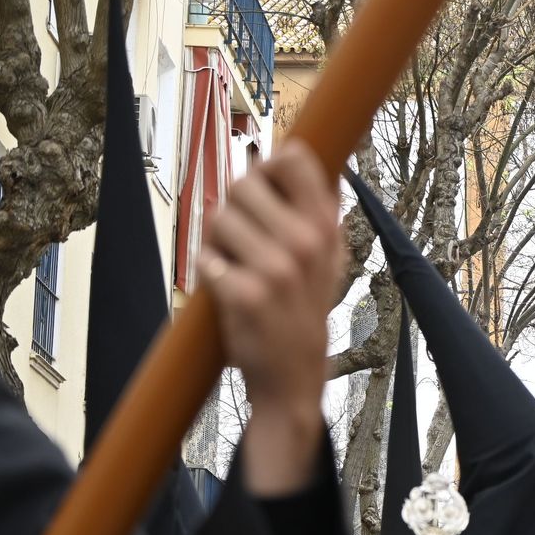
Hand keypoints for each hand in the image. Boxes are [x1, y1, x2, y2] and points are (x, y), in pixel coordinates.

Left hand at [201, 140, 345, 497]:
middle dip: (230, 209)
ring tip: (235, 267)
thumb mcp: (329, 259)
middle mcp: (306, 243)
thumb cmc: (304, 312)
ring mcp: (276, 269)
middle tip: (241, 241)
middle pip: (241, 184)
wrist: (294, 378)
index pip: (292, 158)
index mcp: (327, 227)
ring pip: (216, 219)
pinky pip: (205, 260)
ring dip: (215, 241)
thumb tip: (303, 156)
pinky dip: (208, 273)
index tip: (264, 191)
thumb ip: (319, 209)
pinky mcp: (245, 294)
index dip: (267, 166)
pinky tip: (228, 292)